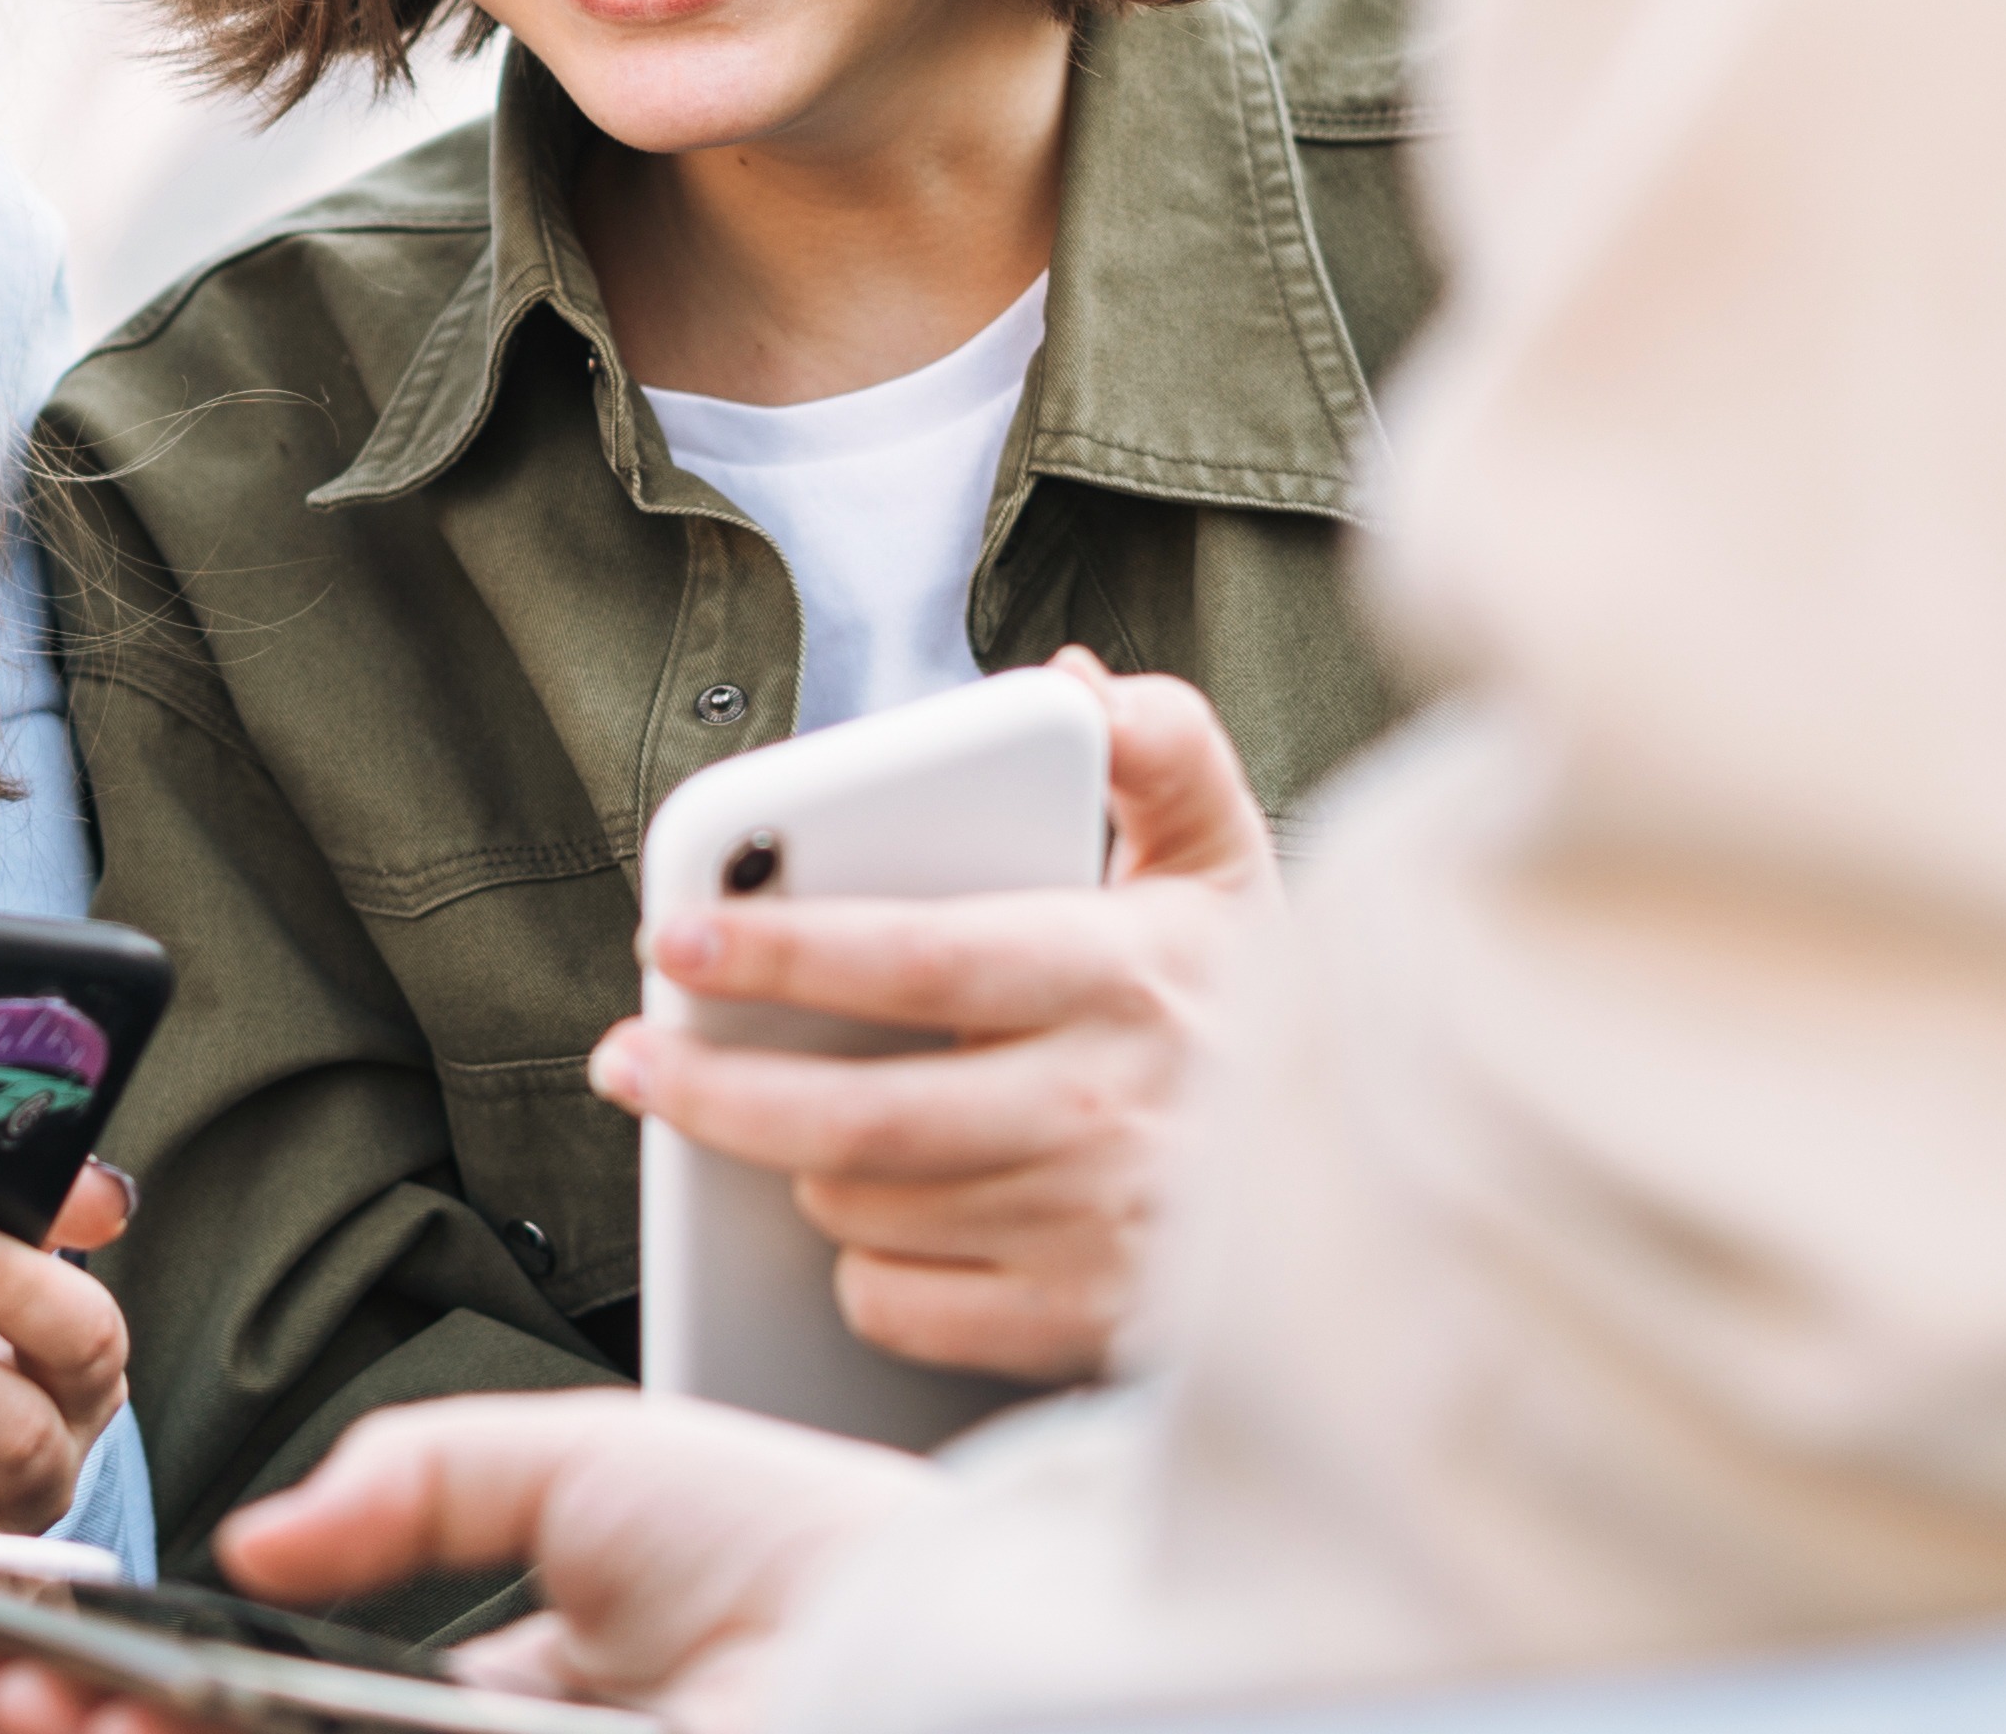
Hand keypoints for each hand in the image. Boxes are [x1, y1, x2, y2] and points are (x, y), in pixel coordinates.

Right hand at [0, 1392, 937, 1733]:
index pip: (251, 1707)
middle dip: (66, 1724)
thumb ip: (407, 1478)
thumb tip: (260, 1533)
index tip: (12, 1635)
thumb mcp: (573, 1464)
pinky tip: (118, 1725)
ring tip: (11, 1699)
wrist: (932, 1631)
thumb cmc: (806, 1547)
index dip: (121, 1677)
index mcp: (467, 1705)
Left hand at [584, 650, 1277, 1382]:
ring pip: (862, 1205)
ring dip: (797, 1165)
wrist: (1376, 1199)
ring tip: (783, 1118)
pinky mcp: (1079, 1325)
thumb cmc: (1258, 1016)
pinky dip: (862, 1262)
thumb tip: (1072, 680)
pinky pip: (899, 1301)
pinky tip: (881, 1215)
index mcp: (1128, 973)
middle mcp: (1108, 1107)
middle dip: (711, 1089)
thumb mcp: (1230, 863)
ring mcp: (1094, 1229)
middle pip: (855, 1117)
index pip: (918, 958)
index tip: (674, 938)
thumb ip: (1161, 749)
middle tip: (629, 1058)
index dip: (781, 948)